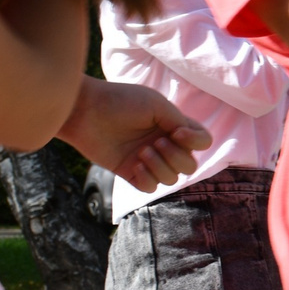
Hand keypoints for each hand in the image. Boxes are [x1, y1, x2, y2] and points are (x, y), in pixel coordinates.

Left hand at [58, 78, 212, 192]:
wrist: (86, 112)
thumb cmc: (121, 101)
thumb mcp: (157, 104)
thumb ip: (179, 121)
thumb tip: (188, 141)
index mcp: (174, 127)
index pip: (202, 142)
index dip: (196, 142)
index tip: (177, 133)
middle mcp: (164, 144)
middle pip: (190, 166)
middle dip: (176, 158)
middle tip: (155, 143)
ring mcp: (148, 160)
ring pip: (172, 179)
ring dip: (160, 167)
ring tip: (141, 152)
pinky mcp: (130, 172)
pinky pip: (150, 188)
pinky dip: (146, 178)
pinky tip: (133, 165)